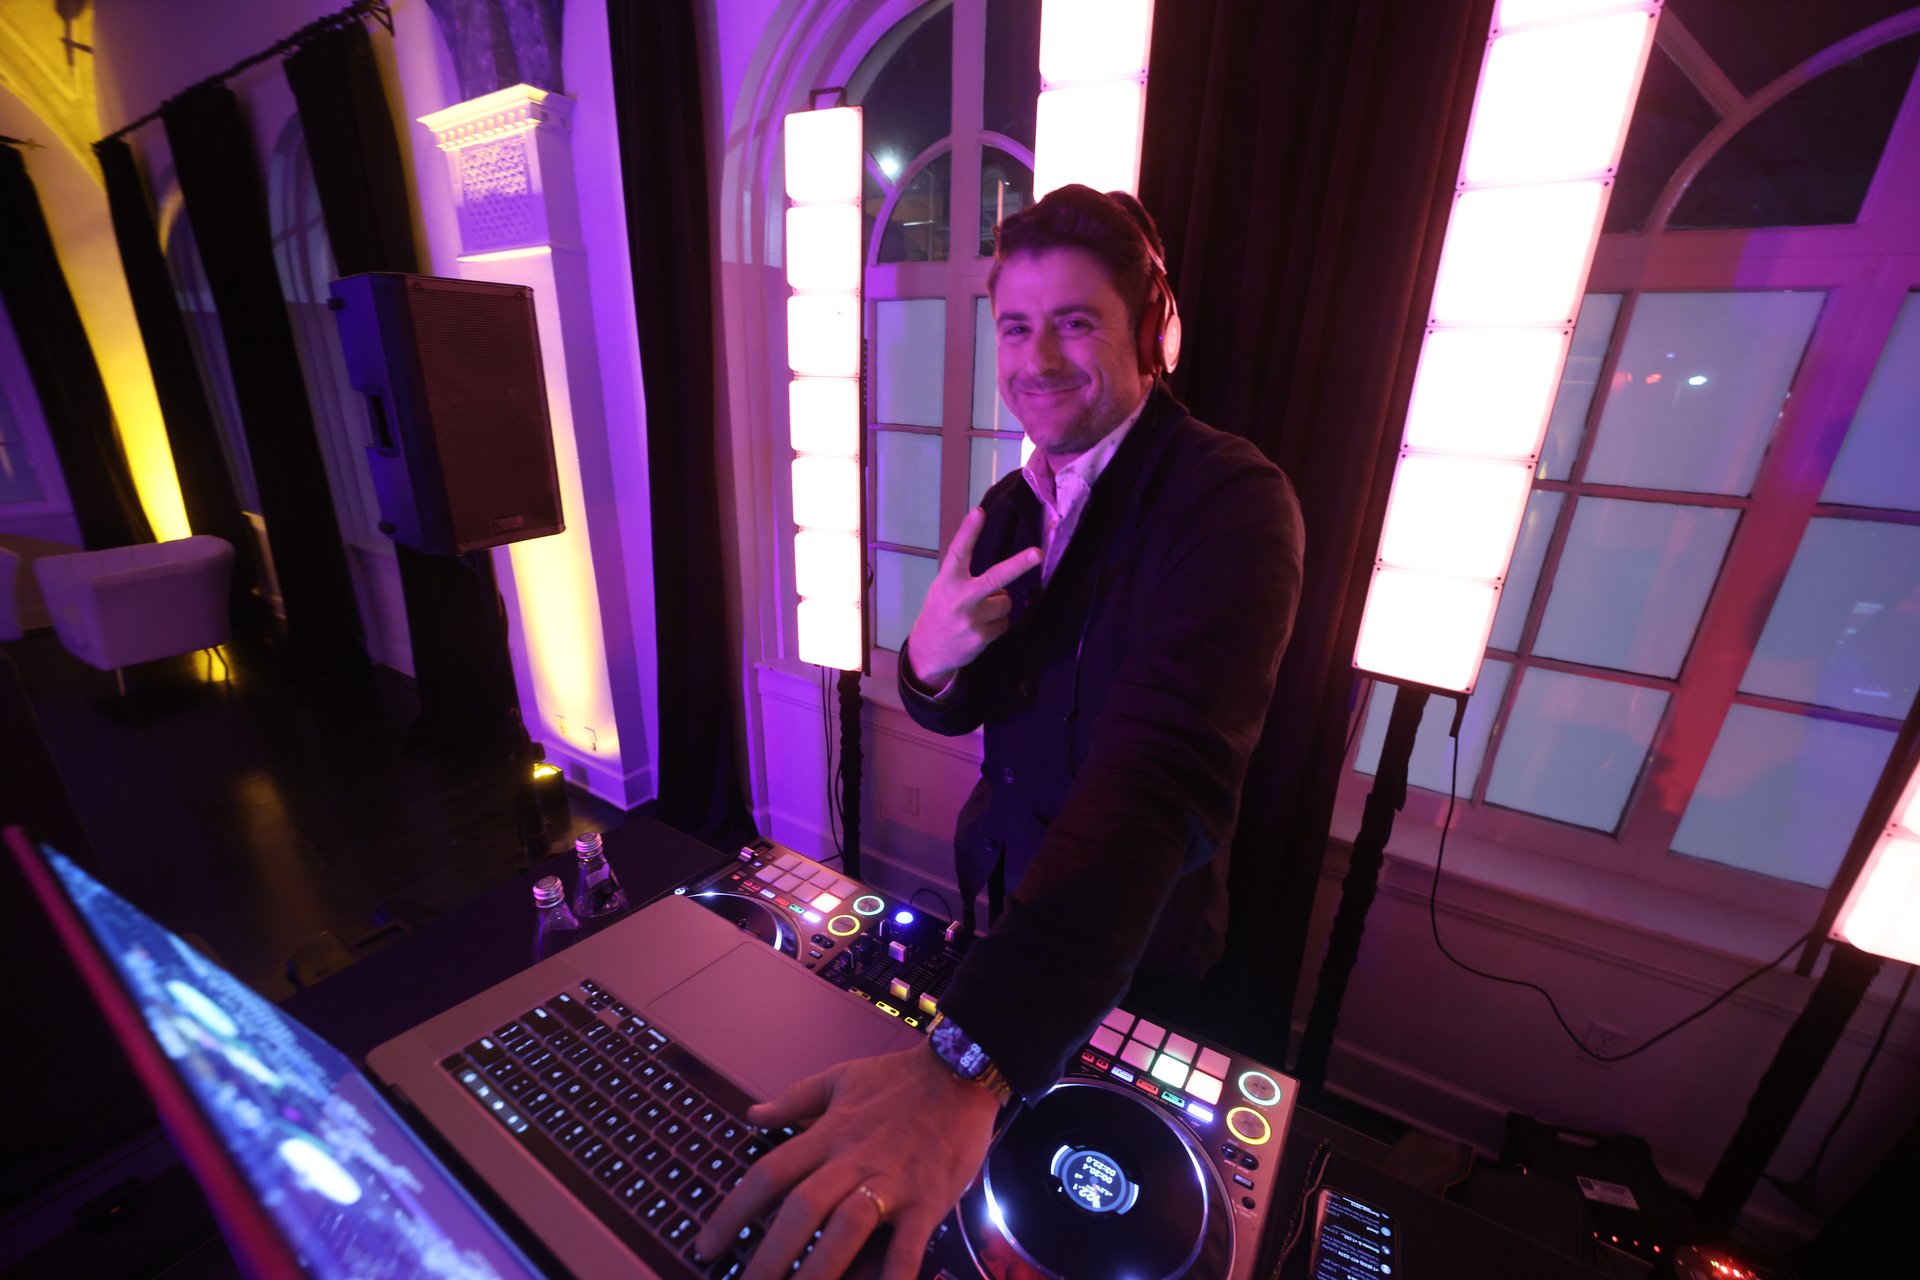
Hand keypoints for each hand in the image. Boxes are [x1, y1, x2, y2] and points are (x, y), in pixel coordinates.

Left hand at [692, 1045, 1000, 1278]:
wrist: (962, 1070)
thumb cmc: (899, 1078)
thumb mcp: (840, 1078)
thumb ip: (794, 1099)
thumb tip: (750, 1115)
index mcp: (828, 1134)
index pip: (768, 1175)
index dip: (732, 1213)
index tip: (707, 1245)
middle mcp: (852, 1160)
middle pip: (800, 1211)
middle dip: (767, 1257)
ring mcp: (891, 1182)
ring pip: (844, 1230)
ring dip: (816, 1272)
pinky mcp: (927, 1201)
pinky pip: (906, 1249)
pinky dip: (892, 1279)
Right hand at [906, 507, 1041, 688]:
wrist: (927, 652)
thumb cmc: (939, 613)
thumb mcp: (943, 589)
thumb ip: (965, 579)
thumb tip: (1003, 580)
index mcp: (948, 581)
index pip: (959, 552)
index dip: (969, 531)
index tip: (979, 512)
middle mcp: (960, 597)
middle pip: (994, 577)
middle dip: (1019, 565)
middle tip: (1037, 553)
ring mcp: (971, 618)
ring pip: (1005, 602)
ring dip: (998, 606)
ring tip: (979, 614)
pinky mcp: (981, 636)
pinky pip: (1004, 623)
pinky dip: (996, 625)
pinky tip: (979, 629)